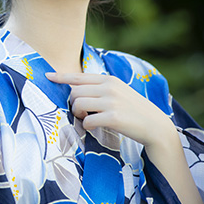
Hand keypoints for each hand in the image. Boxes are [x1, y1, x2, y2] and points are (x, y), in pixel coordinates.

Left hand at [45, 72, 173, 147]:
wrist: (156, 126)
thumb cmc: (133, 110)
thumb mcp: (118, 92)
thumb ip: (100, 89)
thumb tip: (75, 90)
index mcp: (109, 80)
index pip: (79, 76)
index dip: (61, 77)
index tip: (48, 76)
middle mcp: (109, 87)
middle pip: (74, 92)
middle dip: (73, 103)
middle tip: (81, 112)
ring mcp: (111, 102)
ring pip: (78, 104)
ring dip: (78, 114)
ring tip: (86, 118)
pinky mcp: (113, 117)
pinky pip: (87, 121)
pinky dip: (86, 125)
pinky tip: (94, 126)